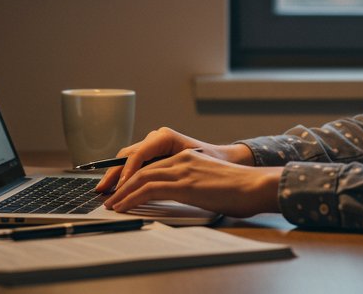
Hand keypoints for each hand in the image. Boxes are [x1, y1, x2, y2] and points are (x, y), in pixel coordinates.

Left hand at [93, 127, 253, 193]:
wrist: (256, 186)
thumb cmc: (241, 189)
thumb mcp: (212, 183)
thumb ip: (195, 184)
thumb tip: (187, 197)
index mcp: (188, 157)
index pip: (152, 163)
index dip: (132, 174)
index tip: (120, 186)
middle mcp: (182, 158)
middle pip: (141, 165)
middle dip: (120, 180)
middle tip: (106, 194)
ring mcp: (182, 169)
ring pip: (141, 176)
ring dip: (121, 191)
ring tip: (110, 204)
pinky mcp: (184, 183)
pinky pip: (148, 188)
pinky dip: (131, 197)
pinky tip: (123, 207)